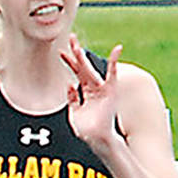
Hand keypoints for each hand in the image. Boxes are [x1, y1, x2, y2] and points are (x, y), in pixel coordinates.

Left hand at [60, 35, 123, 158]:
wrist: (95, 138)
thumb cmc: (86, 129)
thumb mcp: (74, 112)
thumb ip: (72, 98)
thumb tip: (69, 84)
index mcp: (86, 91)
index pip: (76, 73)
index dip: (69, 62)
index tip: (61, 51)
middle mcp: (93, 87)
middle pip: (82, 67)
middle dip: (76, 53)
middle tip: (71, 38)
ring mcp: (102, 88)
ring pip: (91, 69)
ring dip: (83, 57)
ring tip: (77, 46)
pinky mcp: (110, 91)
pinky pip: (113, 74)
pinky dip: (115, 62)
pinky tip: (117, 49)